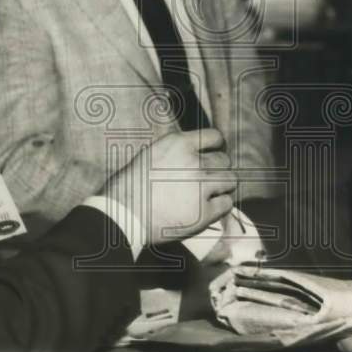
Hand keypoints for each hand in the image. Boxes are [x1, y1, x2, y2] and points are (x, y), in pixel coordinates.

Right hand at [105, 128, 236, 246]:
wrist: (121, 215)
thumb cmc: (130, 187)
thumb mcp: (152, 154)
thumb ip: (177, 152)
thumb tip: (198, 154)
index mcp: (178, 143)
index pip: (215, 136)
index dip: (217, 147)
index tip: (214, 155)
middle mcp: (193, 161)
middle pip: (224, 160)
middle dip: (218, 170)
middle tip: (209, 180)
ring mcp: (200, 186)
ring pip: (230, 181)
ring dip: (223, 187)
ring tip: (212, 194)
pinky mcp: (204, 212)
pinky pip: (226, 204)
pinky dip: (220, 207)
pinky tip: (210, 209)